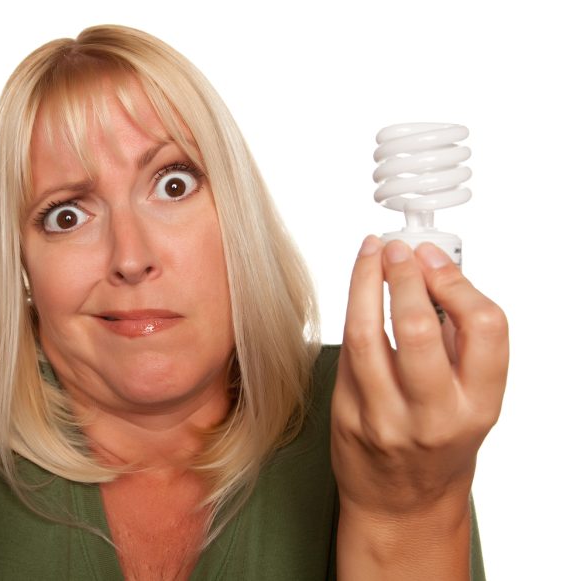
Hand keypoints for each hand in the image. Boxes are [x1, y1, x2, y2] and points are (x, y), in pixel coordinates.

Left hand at [332, 236, 507, 576]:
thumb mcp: (472, 398)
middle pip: (418, 328)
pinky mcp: (347, 417)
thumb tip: (436, 270)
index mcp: (478, 406)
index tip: (434, 258)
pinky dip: (351, 314)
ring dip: (364, 284)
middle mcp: (434, 416)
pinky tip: (358, 294)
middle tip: (396, 248)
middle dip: (404, 276)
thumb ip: (461, 341)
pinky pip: (346, 354)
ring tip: (369, 256)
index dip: (457, 282)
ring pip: (367, 336)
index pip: (485, 328)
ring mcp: (385, 419)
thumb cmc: (440, 442)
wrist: (402, 501)